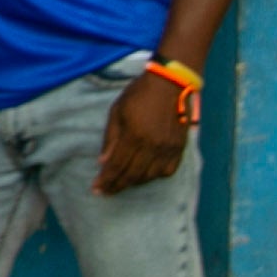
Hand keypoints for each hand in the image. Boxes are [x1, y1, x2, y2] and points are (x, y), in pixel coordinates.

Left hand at [95, 68, 191, 193]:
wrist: (170, 83)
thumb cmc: (139, 94)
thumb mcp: (117, 111)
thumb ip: (110, 138)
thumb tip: (103, 162)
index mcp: (134, 135)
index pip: (117, 165)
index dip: (106, 180)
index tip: (97, 189)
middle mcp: (152, 146)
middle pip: (132, 175)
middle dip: (117, 186)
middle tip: (106, 192)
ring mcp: (168, 148)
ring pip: (150, 176)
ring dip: (134, 182)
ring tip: (123, 183)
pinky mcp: (179, 147)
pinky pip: (168, 171)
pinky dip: (155, 176)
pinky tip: (146, 175)